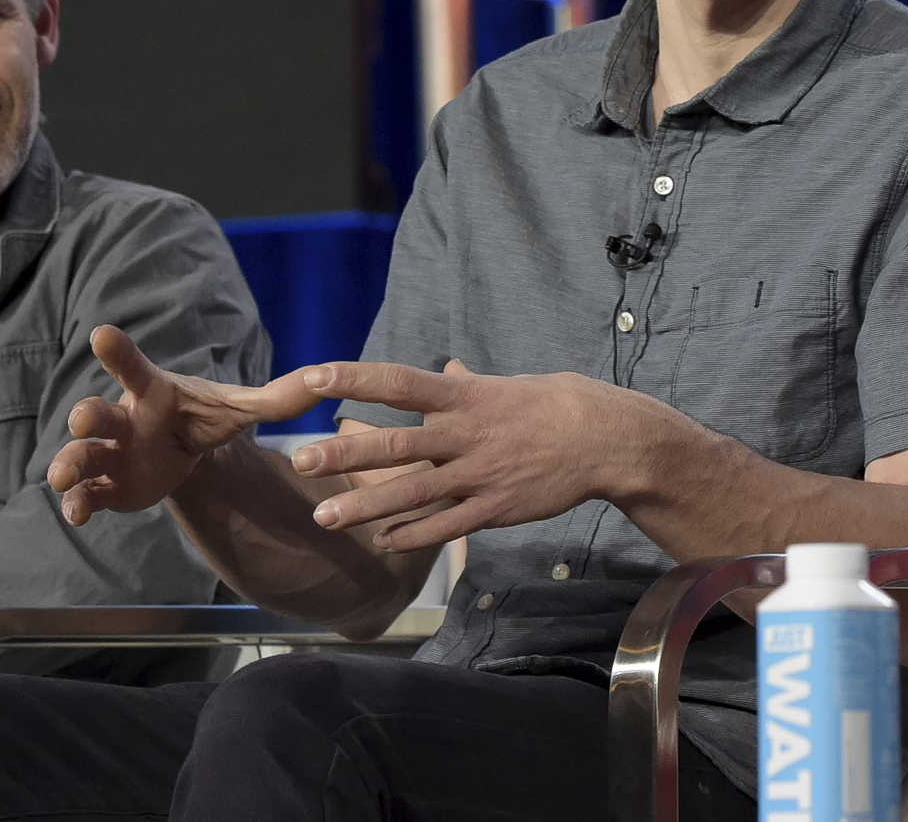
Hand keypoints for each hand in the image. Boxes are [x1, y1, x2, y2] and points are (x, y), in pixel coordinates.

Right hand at [49, 327, 324, 523]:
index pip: (135, 367)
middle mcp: (124, 419)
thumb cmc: (203, 418)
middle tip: (84, 419)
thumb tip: (324, 379)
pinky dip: (78, 504)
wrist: (183, 452)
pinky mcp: (108, 487)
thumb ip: (278, 397)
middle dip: (88, 417)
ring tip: (64, 478)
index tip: (103, 333)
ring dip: (71, 464)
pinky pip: (87, 495)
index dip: (119, 352)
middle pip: (98, 413)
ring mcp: (111, 454)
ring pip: (83, 456)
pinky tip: (77, 515)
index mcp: (154, 393)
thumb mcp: (239, 408)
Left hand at [287, 360, 643, 553]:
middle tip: (300, 462)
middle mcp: (466, 433)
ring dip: (366, 506)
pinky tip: (381, 541)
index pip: (400, 382)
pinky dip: (413, 535)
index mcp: (466, 396)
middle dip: (346, 454)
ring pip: (414, 492)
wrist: (607, 439)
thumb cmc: (555, 405)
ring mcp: (481, 474)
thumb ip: (470, 383)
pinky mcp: (496, 508)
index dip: (355, 379)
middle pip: (398, 443)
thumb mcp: (508, 385)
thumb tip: (449, 366)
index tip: (312, 377)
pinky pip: (447, 525)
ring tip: (325, 517)